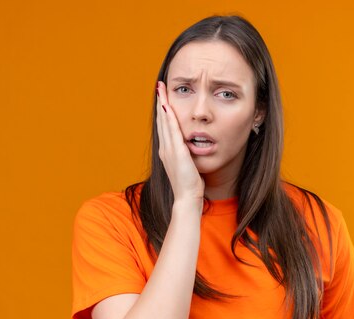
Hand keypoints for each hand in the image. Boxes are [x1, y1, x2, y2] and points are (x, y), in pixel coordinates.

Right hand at [156, 81, 204, 202]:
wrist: (187, 198)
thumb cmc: (190, 186)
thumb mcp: (188, 166)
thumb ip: (188, 156)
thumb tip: (193, 148)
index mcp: (167, 152)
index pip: (165, 127)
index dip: (164, 111)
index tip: (164, 97)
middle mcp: (165, 149)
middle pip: (162, 120)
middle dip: (161, 102)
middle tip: (160, 86)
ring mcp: (169, 150)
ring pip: (165, 122)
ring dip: (163, 103)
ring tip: (161, 88)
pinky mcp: (177, 152)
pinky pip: (172, 130)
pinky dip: (169, 116)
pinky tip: (168, 105)